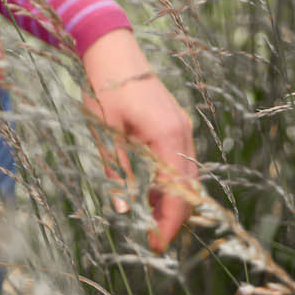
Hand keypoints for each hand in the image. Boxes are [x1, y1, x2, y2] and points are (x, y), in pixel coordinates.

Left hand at [81, 28, 198, 251]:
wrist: (112, 50)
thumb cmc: (105, 87)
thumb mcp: (105, 132)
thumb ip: (116, 170)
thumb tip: (121, 207)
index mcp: (167, 135)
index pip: (178, 190)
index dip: (170, 221)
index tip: (157, 244)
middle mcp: (182, 132)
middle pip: (188, 187)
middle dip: (174, 216)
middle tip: (153, 240)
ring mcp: (182, 127)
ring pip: (186, 175)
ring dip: (172, 199)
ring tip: (150, 221)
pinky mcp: (175, 124)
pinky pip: (180, 160)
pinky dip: (170, 181)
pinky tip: (152, 193)